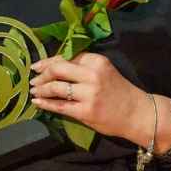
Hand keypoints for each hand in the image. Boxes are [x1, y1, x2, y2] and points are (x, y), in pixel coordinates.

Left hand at [29, 52, 144, 140]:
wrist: (137, 113)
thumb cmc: (120, 92)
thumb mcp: (104, 72)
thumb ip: (83, 68)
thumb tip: (54, 66)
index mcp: (97, 61)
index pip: (66, 57)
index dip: (48, 61)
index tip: (37, 66)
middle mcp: (93, 74)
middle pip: (58, 69)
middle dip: (42, 75)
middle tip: (33, 80)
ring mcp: (89, 93)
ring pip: (56, 87)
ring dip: (41, 89)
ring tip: (34, 92)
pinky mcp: (86, 111)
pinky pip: (59, 106)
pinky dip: (45, 104)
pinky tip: (38, 103)